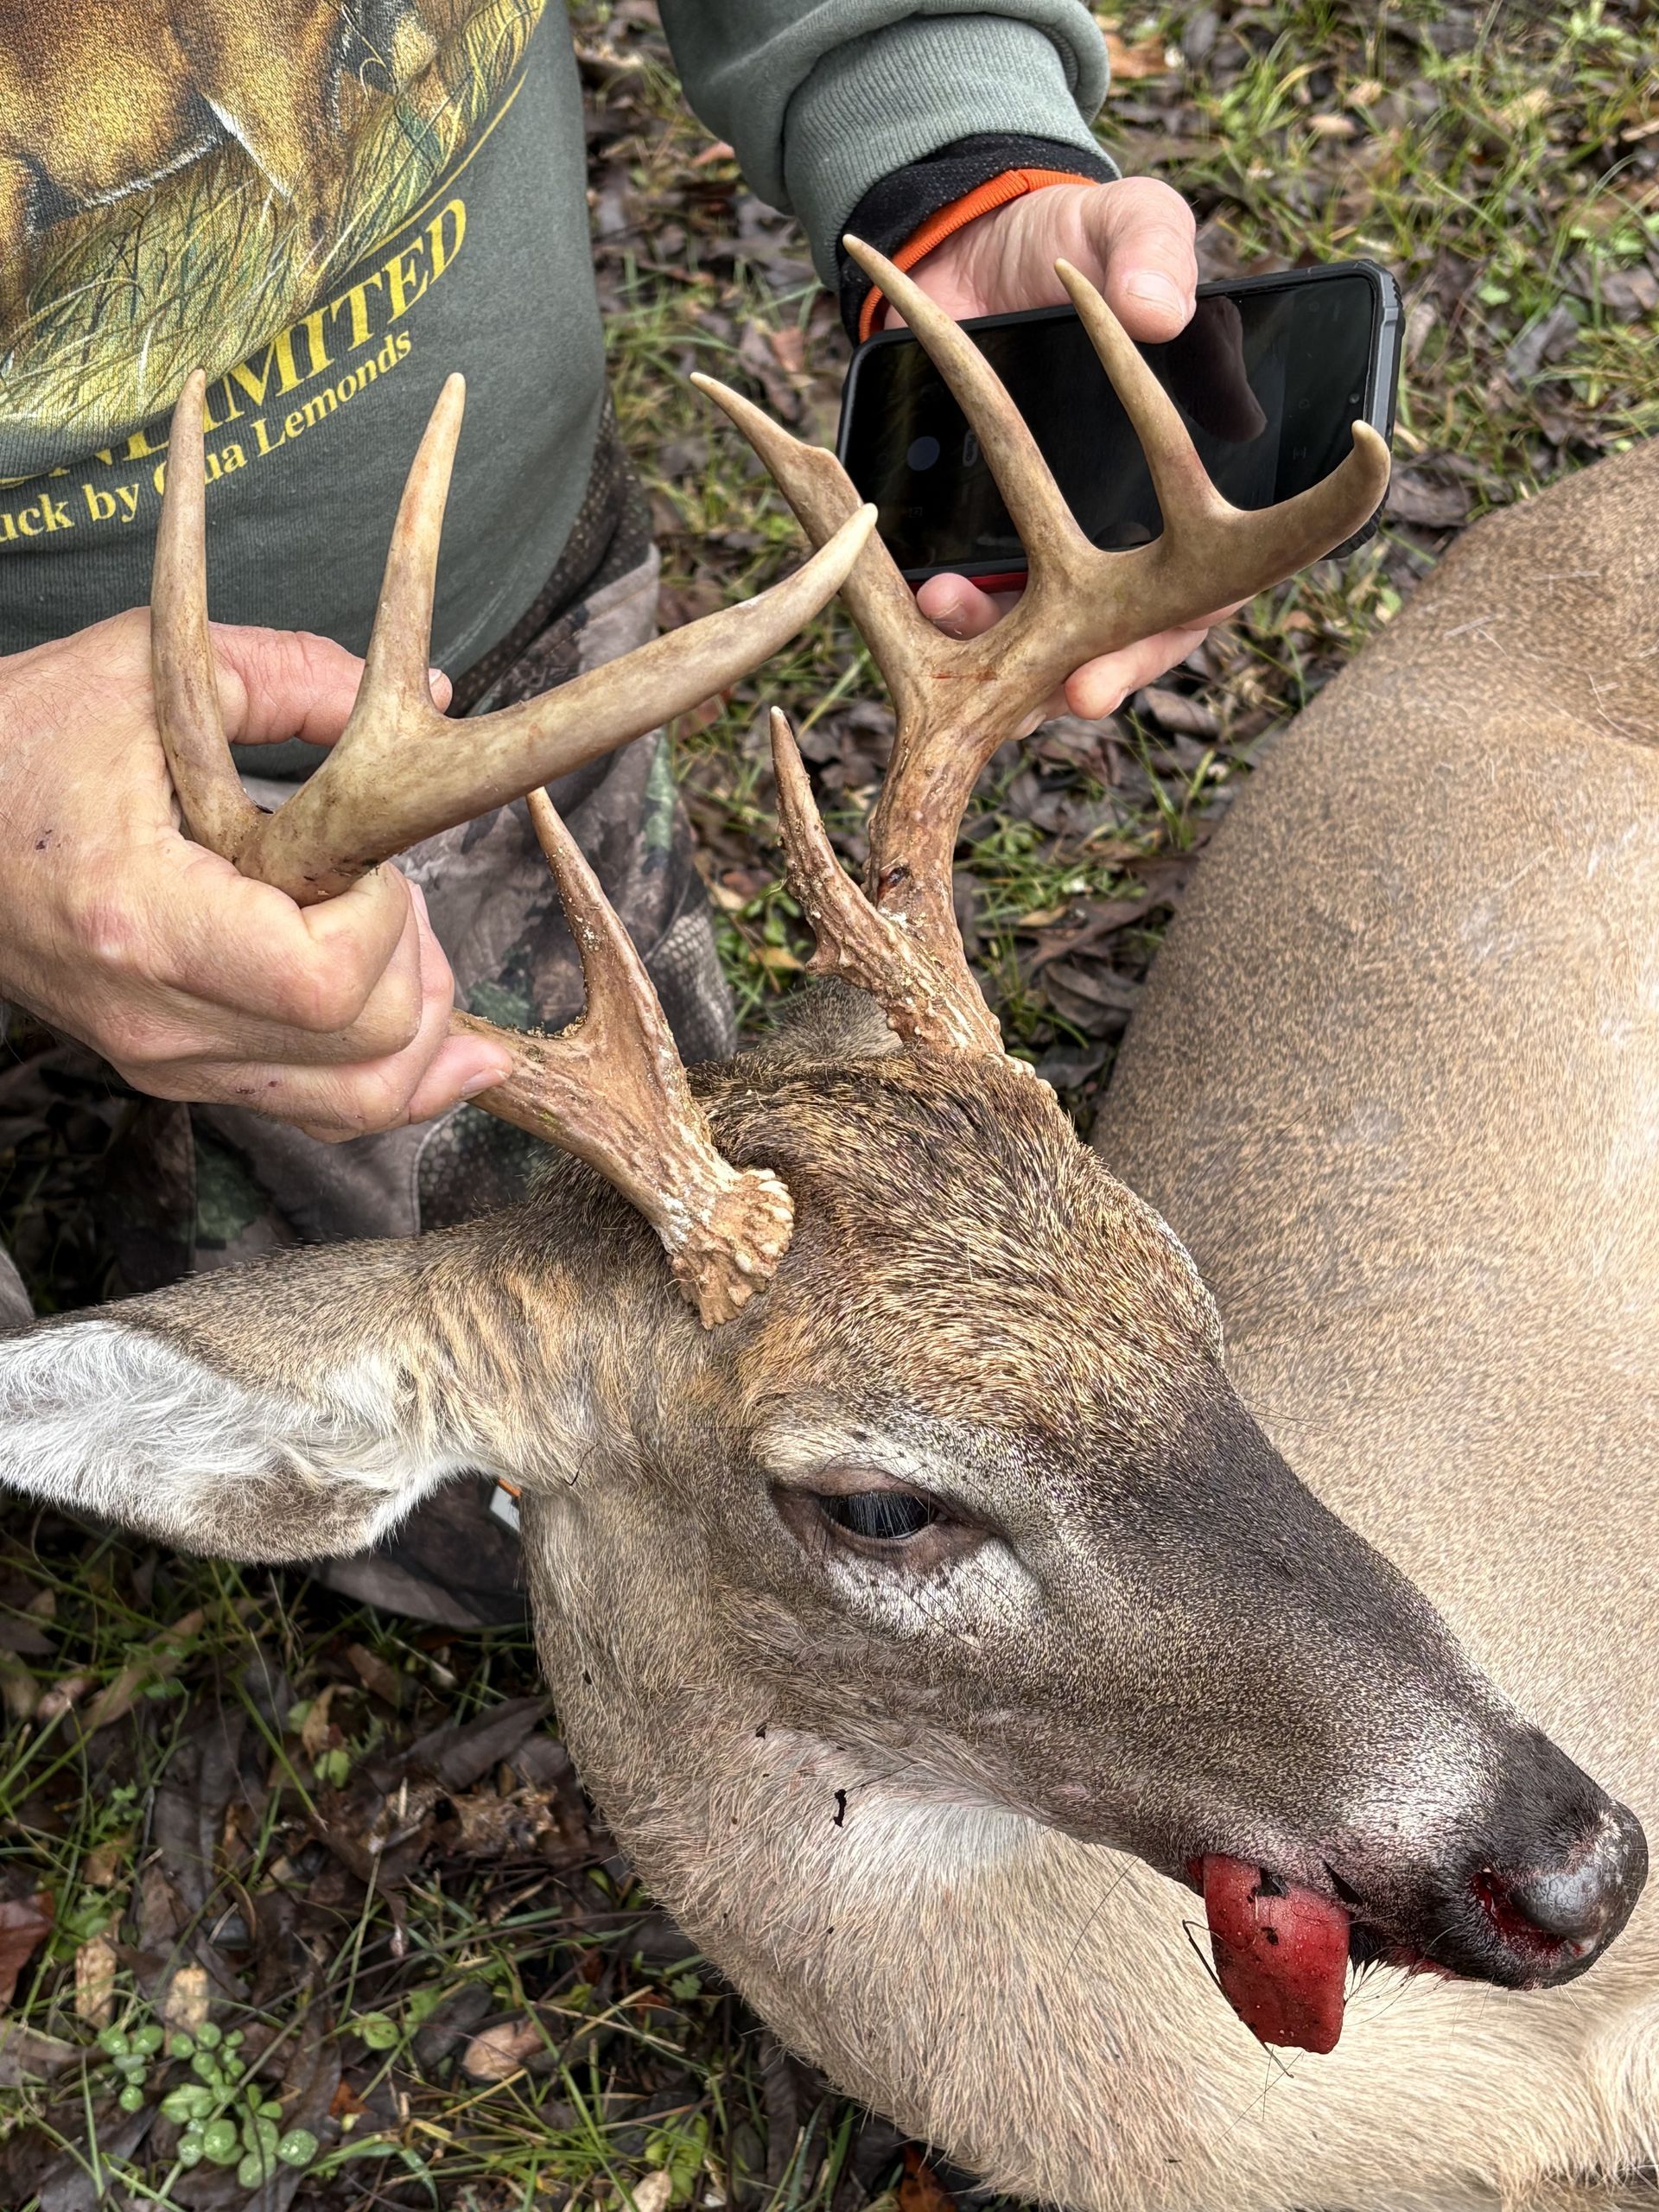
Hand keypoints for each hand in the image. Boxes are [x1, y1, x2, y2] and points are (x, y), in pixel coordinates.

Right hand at [0, 612, 511, 1139]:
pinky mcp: (176, 1071)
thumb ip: (292, 679)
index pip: (325, 981)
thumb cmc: (17, 741)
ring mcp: (165, 1061)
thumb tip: (429, 704)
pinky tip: (444, 1051)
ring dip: (424, 1035)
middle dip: (416, 964)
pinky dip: (391, 1081)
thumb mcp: (143, 675)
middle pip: (364, 1046)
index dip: (382, 921)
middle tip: (388, 887)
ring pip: (358, 1104)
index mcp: (143, 919)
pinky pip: (317, 1111)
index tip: (364, 858)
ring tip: (427, 956)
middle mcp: (156, 1018)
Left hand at [892, 177, 1227, 719]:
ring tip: (957, 613)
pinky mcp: (985, 539)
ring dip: (1006, 644)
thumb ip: (1154, 254)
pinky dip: (950, 605)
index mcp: (1200, 481)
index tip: (1144, 657)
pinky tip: (922, 596)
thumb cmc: (1077, 244)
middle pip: (1130, 637)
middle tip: (1072, 695)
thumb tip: (1161, 312)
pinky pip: (974, 593)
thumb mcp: (1127, 225)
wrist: (972, 246)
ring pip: (1044, 635)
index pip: (1216, 579)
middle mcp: (1131, 538)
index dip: (1188, 625)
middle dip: (1099, 675)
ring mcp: (1055, 549)